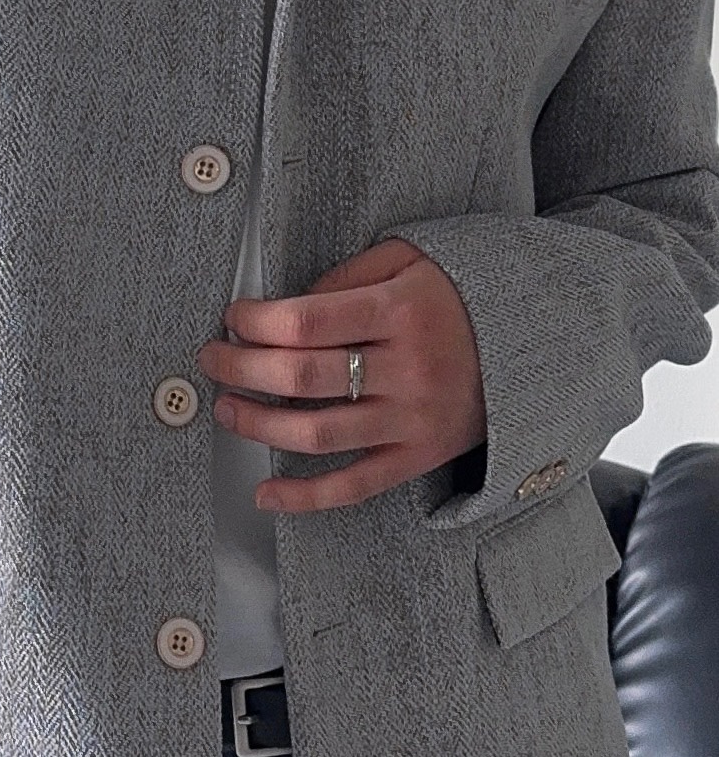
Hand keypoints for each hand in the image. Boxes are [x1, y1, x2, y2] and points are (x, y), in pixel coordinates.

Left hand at [195, 238, 486, 511]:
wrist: (542, 340)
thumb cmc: (463, 297)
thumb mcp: (411, 260)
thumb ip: (346, 278)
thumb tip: (282, 310)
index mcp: (403, 310)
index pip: (306, 319)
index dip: (255, 322)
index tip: (233, 319)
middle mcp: (410, 368)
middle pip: (301, 376)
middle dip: (241, 368)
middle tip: (213, 360)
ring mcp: (415, 418)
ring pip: (317, 433)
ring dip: (258, 424)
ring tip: (228, 409)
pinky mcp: (420, 457)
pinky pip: (355, 486)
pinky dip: (305, 497)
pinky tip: (267, 492)